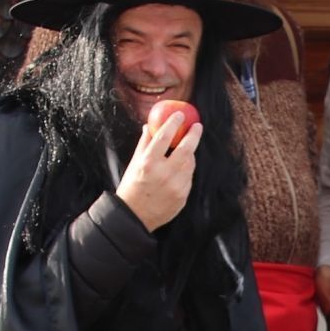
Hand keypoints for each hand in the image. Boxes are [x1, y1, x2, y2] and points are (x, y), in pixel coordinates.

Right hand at [117, 117, 202, 231]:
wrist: (134, 216)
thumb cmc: (132, 186)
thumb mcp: (134, 163)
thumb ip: (144, 143)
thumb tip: (150, 125)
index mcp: (148, 163)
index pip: (164, 137)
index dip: (173, 123)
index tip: (180, 114)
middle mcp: (164, 174)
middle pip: (186, 149)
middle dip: (193, 134)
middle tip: (197, 126)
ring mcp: (176, 186)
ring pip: (190, 163)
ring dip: (189, 154)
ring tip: (184, 150)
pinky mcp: (183, 196)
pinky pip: (189, 177)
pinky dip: (186, 170)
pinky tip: (179, 170)